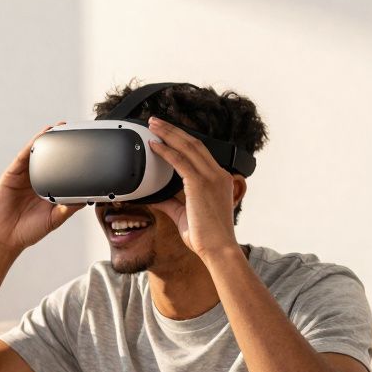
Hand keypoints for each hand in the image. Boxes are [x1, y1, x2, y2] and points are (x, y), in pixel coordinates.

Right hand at [0, 123, 84, 250]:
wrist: (4, 238)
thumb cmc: (28, 231)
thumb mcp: (54, 219)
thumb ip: (68, 208)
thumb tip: (86, 199)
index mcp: (48, 191)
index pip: (62, 171)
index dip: (71, 160)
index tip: (83, 148)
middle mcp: (37, 181)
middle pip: (49, 158)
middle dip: (59, 144)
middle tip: (71, 130)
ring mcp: (24, 177)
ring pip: (36, 154)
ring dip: (46, 140)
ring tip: (58, 128)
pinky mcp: (12, 175)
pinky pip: (22, 157)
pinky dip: (31, 146)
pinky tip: (40, 138)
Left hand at [146, 117, 244, 258]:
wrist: (218, 249)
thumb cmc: (206, 237)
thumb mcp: (184, 215)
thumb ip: (170, 202)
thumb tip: (153, 196)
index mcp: (218, 180)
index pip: (199, 152)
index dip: (182, 140)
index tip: (167, 133)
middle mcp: (217, 174)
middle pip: (194, 143)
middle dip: (173, 130)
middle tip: (155, 121)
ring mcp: (211, 177)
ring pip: (188, 146)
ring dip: (168, 133)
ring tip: (153, 125)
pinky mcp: (201, 184)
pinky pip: (181, 161)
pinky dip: (166, 151)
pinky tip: (154, 146)